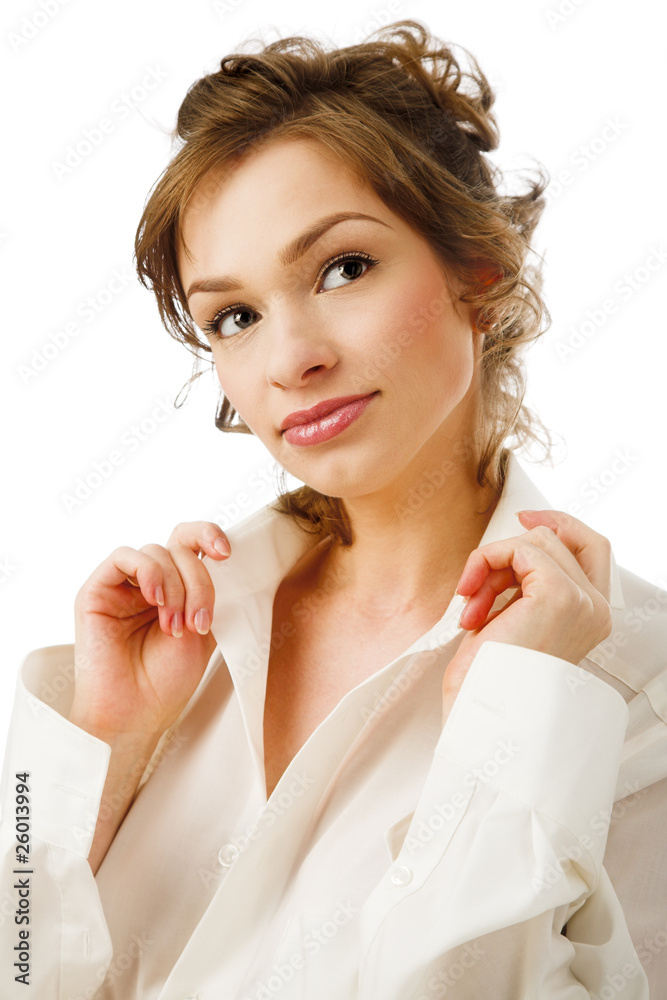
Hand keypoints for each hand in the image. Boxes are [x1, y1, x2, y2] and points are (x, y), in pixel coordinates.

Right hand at [70, 521, 231, 744]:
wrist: (136, 714)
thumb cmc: (167, 680)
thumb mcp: (205, 629)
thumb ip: (211, 591)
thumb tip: (223, 554)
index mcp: (175, 586)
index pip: (190, 541)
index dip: (208, 535)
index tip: (226, 553)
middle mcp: (149, 582)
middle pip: (179, 548)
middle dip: (198, 582)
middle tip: (199, 622)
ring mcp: (122, 585)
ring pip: (157, 552)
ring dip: (175, 587)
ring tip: (174, 626)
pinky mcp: (97, 590)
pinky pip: (123, 556)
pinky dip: (148, 572)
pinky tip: (154, 599)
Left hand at [441, 509, 613, 723]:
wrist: (481, 711)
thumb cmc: (490, 676)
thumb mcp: (515, 617)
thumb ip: (528, 583)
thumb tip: (519, 541)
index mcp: (592, 616)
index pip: (592, 548)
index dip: (560, 523)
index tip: (523, 518)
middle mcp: (596, 609)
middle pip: (563, 537)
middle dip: (512, 547)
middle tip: (479, 571)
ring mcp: (582, 600)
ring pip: (535, 540)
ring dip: (491, 565)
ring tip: (472, 605)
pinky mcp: (559, 595)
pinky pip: (519, 548)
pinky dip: (486, 561)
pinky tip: (470, 599)